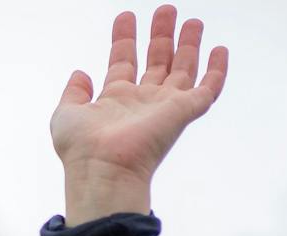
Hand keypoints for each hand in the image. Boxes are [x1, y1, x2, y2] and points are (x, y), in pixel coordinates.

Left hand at [51, 5, 227, 224]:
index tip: (126, 16)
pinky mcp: (184, 111)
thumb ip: (73, 93)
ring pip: (183, 69)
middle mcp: (142, 102)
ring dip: (189, 44)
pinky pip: (208, 88)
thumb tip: (80, 73)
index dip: (124, 38)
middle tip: (166, 10)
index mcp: (116, 100)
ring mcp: (165, 106)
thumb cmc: (82, 148)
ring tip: (192, 21)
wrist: (104, 168)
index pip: (124, 61)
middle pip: (157, 61)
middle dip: (161, 35)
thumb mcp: (66, 113)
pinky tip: (220, 50)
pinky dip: (217, 70)